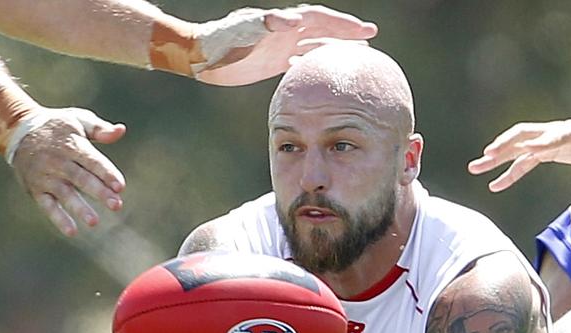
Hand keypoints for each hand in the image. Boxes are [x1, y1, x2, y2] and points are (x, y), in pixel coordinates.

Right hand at [8, 107, 125, 236]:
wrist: (18, 132)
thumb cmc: (56, 127)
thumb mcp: (77, 121)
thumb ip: (100, 129)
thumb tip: (121, 131)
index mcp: (71, 144)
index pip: (91, 160)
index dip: (106, 173)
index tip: (121, 186)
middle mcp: (57, 161)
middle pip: (80, 178)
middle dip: (99, 192)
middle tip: (117, 205)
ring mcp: (45, 176)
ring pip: (64, 193)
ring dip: (79, 208)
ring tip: (94, 222)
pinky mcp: (35, 189)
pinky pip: (47, 205)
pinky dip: (58, 218)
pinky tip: (72, 231)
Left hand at [193, 6, 377, 85]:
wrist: (199, 56)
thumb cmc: (221, 43)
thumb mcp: (244, 32)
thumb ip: (267, 24)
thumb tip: (292, 19)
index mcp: (282, 22)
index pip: (320, 19)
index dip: (343, 23)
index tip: (365, 31)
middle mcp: (284, 31)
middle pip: (322, 29)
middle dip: (346, 34)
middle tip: (371, 41)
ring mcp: (279, 46)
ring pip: (314, 44)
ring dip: (334, 49)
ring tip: (355, 58)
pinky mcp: (272, 62)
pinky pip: (299, 61)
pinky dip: (313, 64)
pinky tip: (323, 76)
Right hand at [467, 114, 570, 191]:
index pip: (553, 136)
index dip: (542, 144)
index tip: (526, 152)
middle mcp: (555, 134)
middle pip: (523, 136)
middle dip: (503, 146)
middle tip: (484, 157)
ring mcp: (548, 142)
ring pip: (516, 148)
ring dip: (496, 158)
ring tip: (475, 169)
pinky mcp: (547, 152)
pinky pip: (523, 163)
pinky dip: (509, 173)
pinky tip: (495, 186)